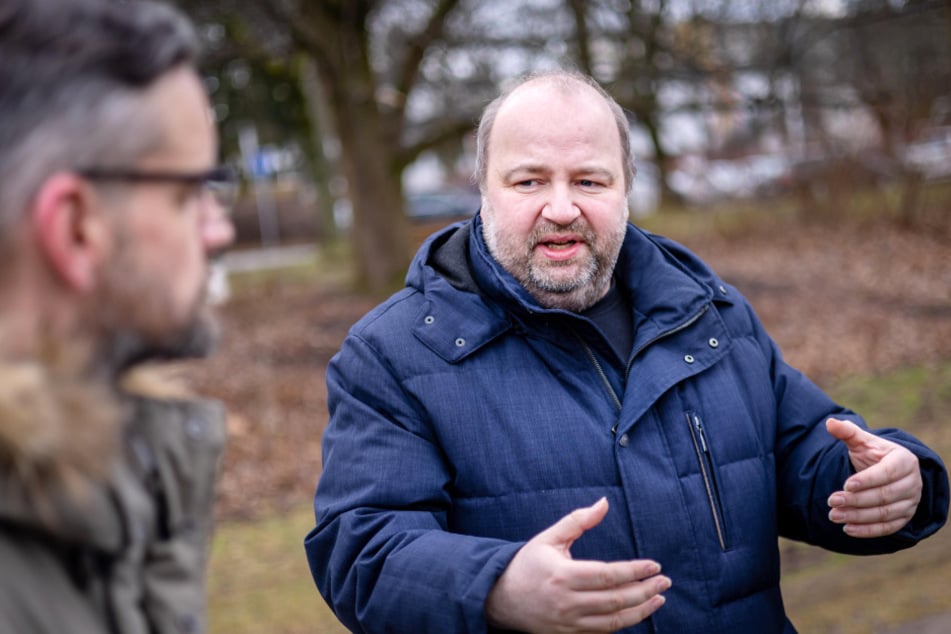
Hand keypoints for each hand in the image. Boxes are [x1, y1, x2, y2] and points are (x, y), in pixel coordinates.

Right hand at [484, 498, 669, 632]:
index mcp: (563, 575)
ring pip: (612, 621)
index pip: (608, 575)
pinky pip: (602, 633)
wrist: (500, 598)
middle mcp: (567, 602)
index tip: (654, 566)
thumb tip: (604, 502)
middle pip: (615, 600)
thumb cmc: (527, 564)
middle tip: (664, 582)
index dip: (634, 571)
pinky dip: (622, 624)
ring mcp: (568, 623)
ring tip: (658, 599)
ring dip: (640, 611)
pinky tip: (637, 613)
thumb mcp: (549, 538)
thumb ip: (578, 520)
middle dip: (645, 591)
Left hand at [826, 417, 921, 537]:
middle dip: (856, 500)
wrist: (888, 471)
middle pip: (884, 496)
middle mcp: (912, 483)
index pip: (886, 473)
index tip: (845, 485)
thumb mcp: (862, 441)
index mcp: (904, 461)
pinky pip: (888, 528)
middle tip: (832, 501)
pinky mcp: (905, 518)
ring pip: (885, 513)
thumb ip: (847, 432)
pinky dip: (868, 530)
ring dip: (858, 517)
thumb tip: (830, 422)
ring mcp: (911, 502)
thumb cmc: (873, 454)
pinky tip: (848, 529)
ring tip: (834, 515)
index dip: (866, 480)